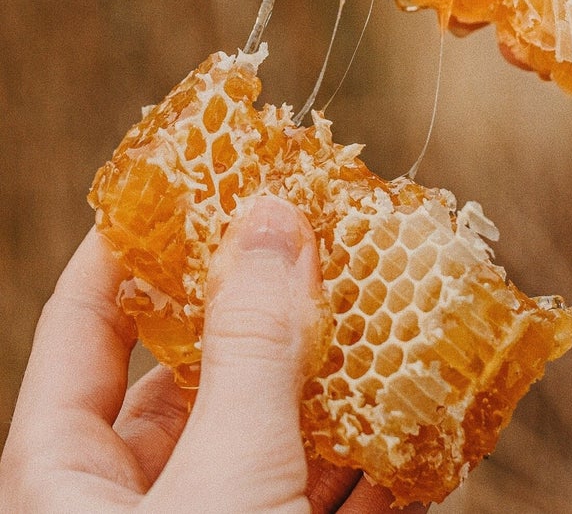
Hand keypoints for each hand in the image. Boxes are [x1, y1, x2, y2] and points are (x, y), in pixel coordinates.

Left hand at [0, 195, 424, 513]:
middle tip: (317, 235)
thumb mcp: (226, 472)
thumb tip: (272, 217)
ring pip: (272, 435)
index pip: (83, 323)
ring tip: (386, 306)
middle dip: (265, 307)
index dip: (131, 242)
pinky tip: (419, 414)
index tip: (189, 177)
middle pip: (195, 375)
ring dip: (337, 381)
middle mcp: (135, 503)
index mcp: (66, 479)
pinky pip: (327, 497)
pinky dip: (375, 459)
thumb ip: (252, 346)